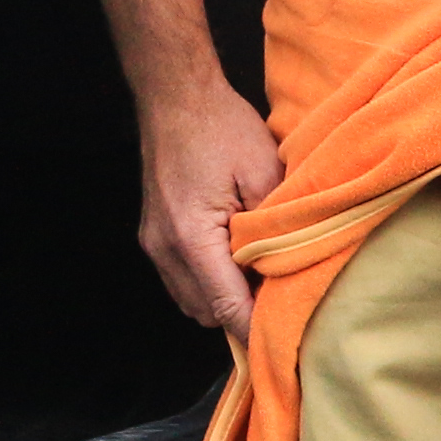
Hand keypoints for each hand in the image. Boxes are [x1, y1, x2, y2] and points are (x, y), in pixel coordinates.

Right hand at [135, 79, 284, 332]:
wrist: (176, 97)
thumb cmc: (221, 127)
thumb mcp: (264, 173)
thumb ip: (274, 228)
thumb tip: (287, 270)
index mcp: (192, 237)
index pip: (226, 305)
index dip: (255, 330)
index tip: (284, 343)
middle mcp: (165, 249)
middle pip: (206, 312)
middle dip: (242, 313)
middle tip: (279, 297)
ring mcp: (154, 244)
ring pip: (191, 301)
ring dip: (223, 299)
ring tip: (258, 277)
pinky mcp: (153, 235)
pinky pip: (182, 280)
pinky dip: (208, 281)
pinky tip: (234, 260)